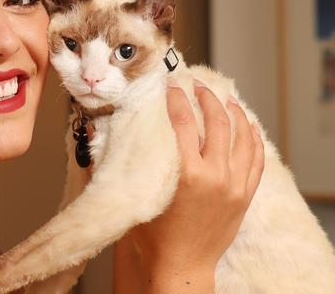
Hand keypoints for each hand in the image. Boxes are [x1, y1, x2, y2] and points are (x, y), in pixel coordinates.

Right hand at [131, 80, 264, 292]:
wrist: (181, 267)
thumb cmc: (153, 234)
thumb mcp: (135, 192)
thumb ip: (119, 159)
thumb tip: (95, 128)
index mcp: (186, 173)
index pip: (183, 121)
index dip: (176, 98)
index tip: (172, 85)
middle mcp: (214, 175)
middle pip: (216, 122)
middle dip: (207, 98)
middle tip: (197, 85)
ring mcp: (234, 185)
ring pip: (242, 137)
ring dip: (234, 112)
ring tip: (225, 98)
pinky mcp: (244, 195)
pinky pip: (256, 159)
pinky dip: (253, 138)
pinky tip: (248, 125)